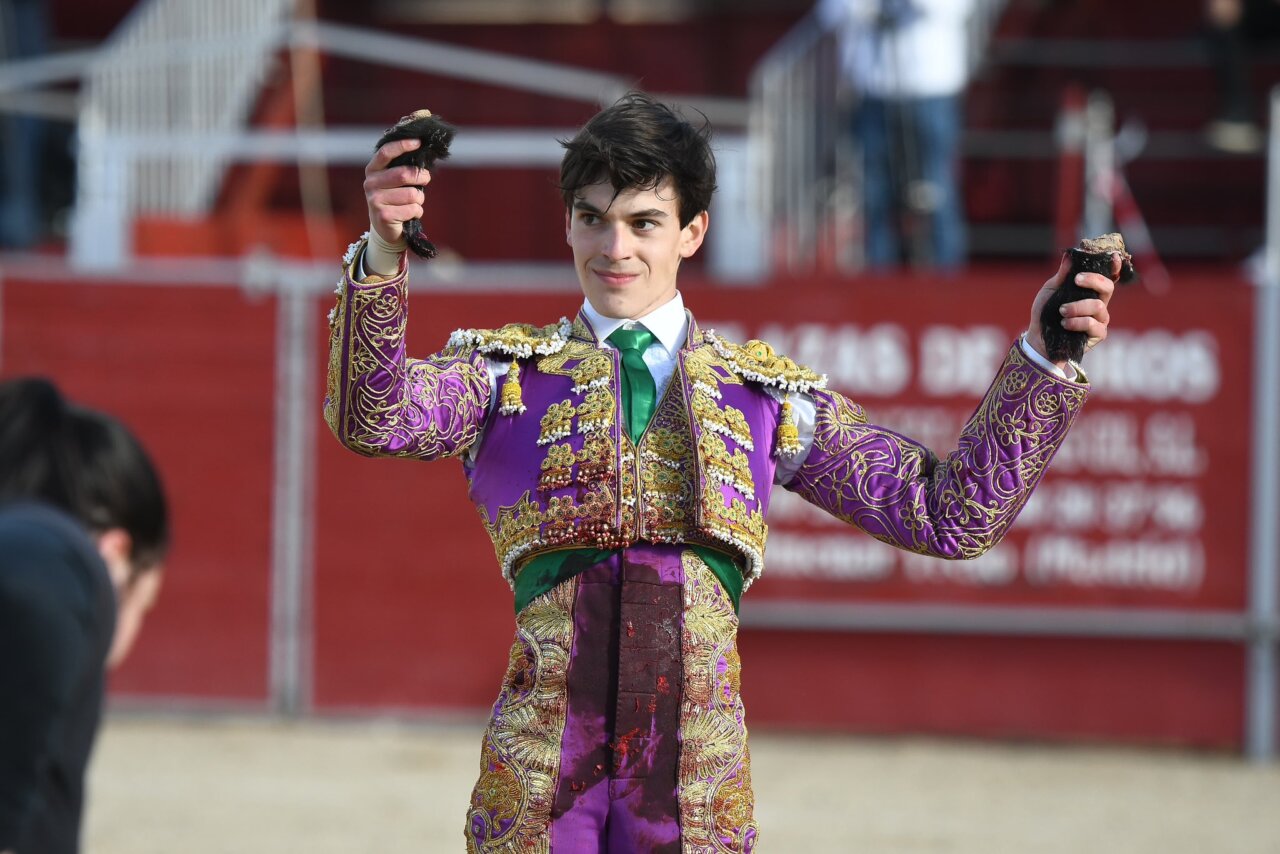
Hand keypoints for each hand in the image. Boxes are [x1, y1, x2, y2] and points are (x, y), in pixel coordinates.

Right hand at [363, 137, 429, 246]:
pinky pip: (412, 209)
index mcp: (372, 170)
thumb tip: (423, 152)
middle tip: (426, 179)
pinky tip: (410, 214)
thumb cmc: (395, 198)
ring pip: (412, 194)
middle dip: (421, 176)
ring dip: (420, 198)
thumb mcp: (394, 181)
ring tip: (414, 202)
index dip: (402, 145)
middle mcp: (370, 183)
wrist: (384, 227)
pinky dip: (418, 212)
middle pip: (404, 174)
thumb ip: (403, 167)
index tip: (418, 142)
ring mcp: (375, 200)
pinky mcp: (383, 216)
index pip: (386, 152)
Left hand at [1024, 251, 1119, 366]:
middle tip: (1076, 281)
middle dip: (1093, 280)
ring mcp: (1100, 319)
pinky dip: (1077, 322)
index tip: (1114, 257)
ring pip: (1098, 306)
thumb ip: (1062, 275)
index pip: (1107, 277)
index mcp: (1090, 291)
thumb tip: (1069, 255)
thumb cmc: (1046, 312)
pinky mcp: (1098, 334)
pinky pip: (1093, 324)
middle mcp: (1099, 303)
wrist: (1038, 337)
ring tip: (1061, 311)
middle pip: (1108, 287)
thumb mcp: (1050, 291)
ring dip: (1077, 307)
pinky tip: (1065, 324)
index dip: (1114, 267)